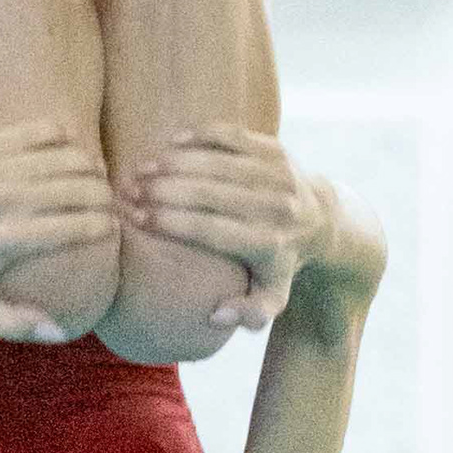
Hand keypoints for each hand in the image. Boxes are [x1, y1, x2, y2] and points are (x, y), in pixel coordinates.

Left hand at [0, 120, 119, 340]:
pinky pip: (39, 132)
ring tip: (93, 175)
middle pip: (80, 189)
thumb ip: (17, 324)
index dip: (105, 226)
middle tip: (106, 202)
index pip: (79, 227)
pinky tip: (68, 147)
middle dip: (105, 195)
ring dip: (89, 165)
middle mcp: (7, 202)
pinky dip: (62, 137)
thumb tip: (61, 334)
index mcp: (11, 241)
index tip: (109, 228)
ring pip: (65, 157)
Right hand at [117, 123, 316, 329]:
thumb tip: (217, 316)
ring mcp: (278, 173)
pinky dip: (201, 136)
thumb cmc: (281, 262)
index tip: (140, 218)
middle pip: (212, 194)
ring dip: (176, 163)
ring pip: (219, 162)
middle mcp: (278, 206)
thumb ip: (249, 314)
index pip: (213, 230)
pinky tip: (170, 143)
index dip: (173, 222)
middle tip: (130, 190)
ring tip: (142, 169)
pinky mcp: (276, 148)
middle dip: (165, 190)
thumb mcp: (273, 297)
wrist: (322, 220)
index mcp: (270, 244)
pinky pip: (233, 136)